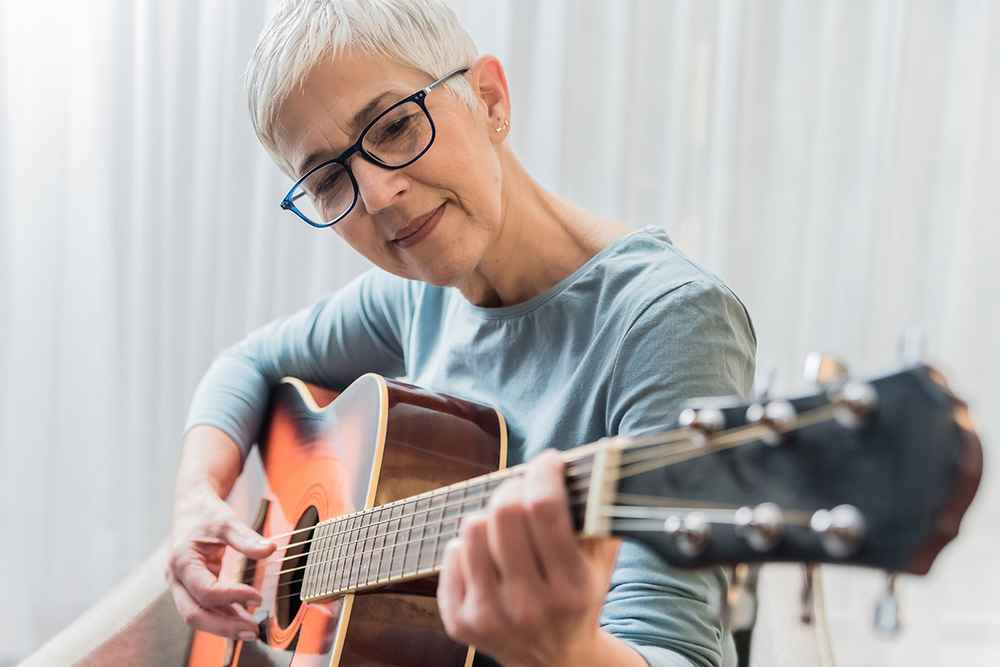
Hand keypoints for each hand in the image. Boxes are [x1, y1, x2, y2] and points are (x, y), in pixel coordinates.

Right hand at [167, 484, 275, 639]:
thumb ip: (247, 538)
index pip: (206, 590)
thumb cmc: (206, 513)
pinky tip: (243, 619)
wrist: (190, 506)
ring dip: (224, 626)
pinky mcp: (191, 588)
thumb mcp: (226, 521)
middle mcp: (177, 578)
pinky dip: (222, 616)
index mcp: (182, 561)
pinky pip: (204, 608)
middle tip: (253, 632)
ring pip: (198, 616)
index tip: (258, 596)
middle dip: (223, 626)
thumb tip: (269, 551)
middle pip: (194, 614)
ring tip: (252, 631)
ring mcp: (181, 586)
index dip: (232, 596)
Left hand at [436, 449, 620, 666]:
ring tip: (505, 525)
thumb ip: (603, 514)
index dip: (544, 472)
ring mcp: (491, 615)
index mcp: (572, 587)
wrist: (554, 661)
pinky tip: (487, 555)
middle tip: (523, 487)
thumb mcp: (601, 563)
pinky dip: (468, 546)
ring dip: (489, 515)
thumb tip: (607, 456)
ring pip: (473, 529)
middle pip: (505, 512)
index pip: (545, 509)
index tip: (549, 461)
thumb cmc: (579, 597)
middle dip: (514, 486)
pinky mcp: (461, 623)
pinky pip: (451, 554)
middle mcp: (530, 605)